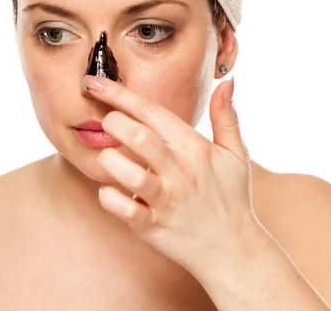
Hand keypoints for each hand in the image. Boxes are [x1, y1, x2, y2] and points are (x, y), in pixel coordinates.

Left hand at [82, 74, 262, 277]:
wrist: (233, 249)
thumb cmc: (230, 197)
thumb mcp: (235, 154)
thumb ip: (226, 116)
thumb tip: (226, 82)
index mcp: (194, 148)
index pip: (152, 112)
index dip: (119, 94)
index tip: (94, 82)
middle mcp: (179, 171)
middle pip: (140, 137)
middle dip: (113, 123)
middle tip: (104, 123)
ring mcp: (166, 200)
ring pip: (132, 174)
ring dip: (110, 161)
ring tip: (106, 157)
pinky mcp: (153, 226)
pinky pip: (127, 211)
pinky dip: (110, 199)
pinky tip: (107, 191)